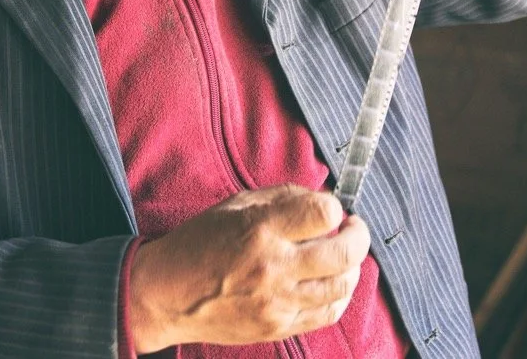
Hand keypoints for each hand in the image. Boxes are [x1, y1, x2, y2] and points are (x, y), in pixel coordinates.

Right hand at [128, 185, 370, 351]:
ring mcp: (278, 301)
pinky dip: (339, 296)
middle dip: (359, 235)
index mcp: (261, 228)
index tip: (329, 209)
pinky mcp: (277, 327)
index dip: (334, 208)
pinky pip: (327, 314)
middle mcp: (273, 265)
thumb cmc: (199, 244)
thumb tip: (321, 200)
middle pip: (345, 252)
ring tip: (344, 256)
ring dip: (353, 267)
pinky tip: (333, 283)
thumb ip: (282, 199)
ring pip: (343, 285)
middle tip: (354, 228)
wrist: (167, 295)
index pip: (325, 213)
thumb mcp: (235, 205)